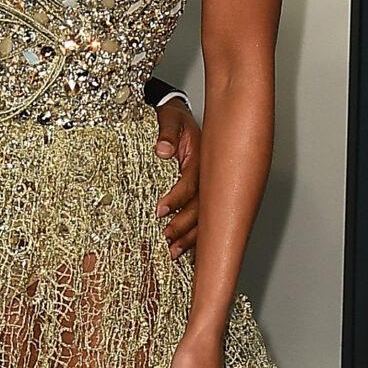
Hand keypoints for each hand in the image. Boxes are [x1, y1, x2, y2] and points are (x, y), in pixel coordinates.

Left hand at [153, 96, 200, 256]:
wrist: (178, 116)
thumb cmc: (173, 117)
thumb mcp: (169, 118)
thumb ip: (166, 132)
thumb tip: (162, 150)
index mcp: (201, 157)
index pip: (191, 182)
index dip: (177, 198)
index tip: (160, 211)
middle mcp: (207, 174)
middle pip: (201, 206)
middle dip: (185, 226)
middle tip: (167, 240)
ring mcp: (207, 185)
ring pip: (204, 216)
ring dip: (191, 236)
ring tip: (174, 251)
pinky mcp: (201, 192)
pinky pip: (202, 216)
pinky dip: (196, 235)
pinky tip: (188, 251)